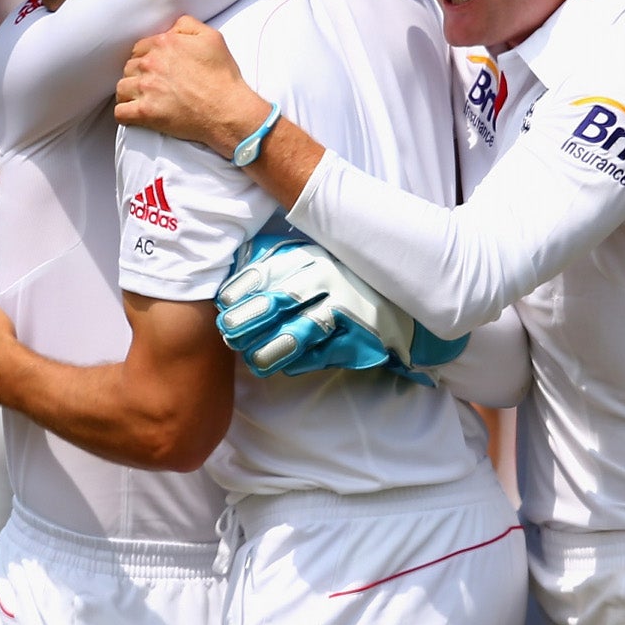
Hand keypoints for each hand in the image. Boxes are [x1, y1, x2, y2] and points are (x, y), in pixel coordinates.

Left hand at [114, 17, 271, 157]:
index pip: (139, 49)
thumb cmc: (222, 77)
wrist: (227, 109)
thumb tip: (171, 27)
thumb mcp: (211, 37)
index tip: (155, 70)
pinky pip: (120, 112)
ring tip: (141, 99)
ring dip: (129, 93)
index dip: (146, 59)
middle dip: (137, 75)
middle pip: (129, 67)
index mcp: (164, 44)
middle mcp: (151, 64)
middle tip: (151, 86)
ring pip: (121, 88)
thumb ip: (186, 25)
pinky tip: (134, 114)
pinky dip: (125, 114)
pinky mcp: (145, 112)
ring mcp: (146, 88)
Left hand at [216, 234, 414, 377]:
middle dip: (249, 318)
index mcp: (309, 257)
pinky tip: (285, 366)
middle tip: (229, 332)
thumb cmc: (339, 284)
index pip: (266, 270)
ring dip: (271, 347)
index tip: (224, 306)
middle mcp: (327, 279)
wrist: (401, 304)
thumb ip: (271, 268)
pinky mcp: (359, 338)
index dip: (240, 290)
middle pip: (280, 298)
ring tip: (254, 359)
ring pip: (300, 330)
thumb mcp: (307, 265)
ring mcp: (346, 308)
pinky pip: (322, 354)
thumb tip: (229, 290)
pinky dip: (300, 362)